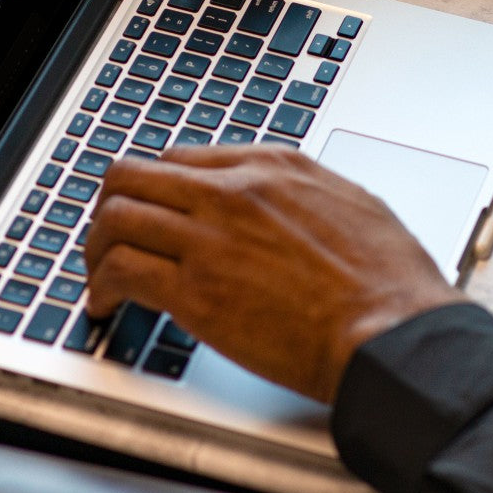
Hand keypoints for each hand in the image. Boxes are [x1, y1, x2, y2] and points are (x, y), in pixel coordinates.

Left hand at [85, 145, 465, 403]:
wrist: (396, 334)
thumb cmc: (387, 278)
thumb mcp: (349, 200)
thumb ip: (298, 187)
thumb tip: (272, 189)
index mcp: (268, 167)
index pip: (178, 159)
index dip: (153, 186)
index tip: (148, 209)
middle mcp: (230, 192)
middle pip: (133, 176)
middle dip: (110, 205)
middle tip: (107, 233)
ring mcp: (209, 239)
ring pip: (116, 218)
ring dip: (96, 247)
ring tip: (98, 273)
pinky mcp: (196, 293)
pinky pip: (122, 271)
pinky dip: (101, 286)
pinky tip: (105, 305)